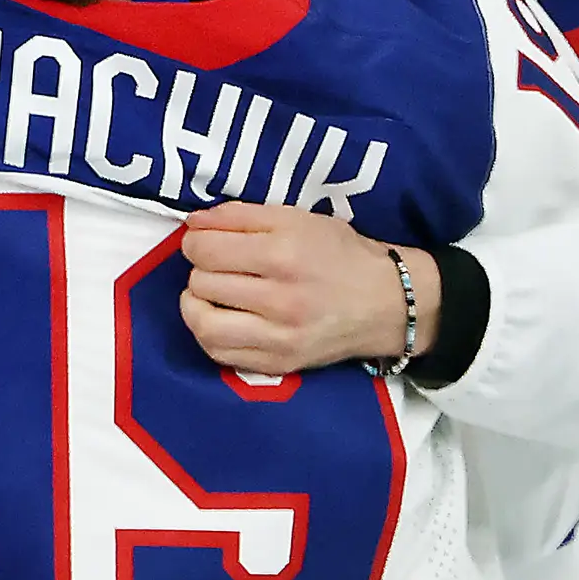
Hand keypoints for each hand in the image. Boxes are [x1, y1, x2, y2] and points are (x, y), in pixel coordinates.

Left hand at [177, 202, 438, 375]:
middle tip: (218, 266)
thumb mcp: (296, 218)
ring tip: (210, 294)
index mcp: (283, 253)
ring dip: (196, 305)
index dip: (196, 241)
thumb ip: (240, 216)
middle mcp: (280, 298)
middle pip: (201, 283)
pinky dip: (209, 334)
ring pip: (203, 324)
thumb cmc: (340, 254)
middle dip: (201, 269)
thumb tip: (192, 223)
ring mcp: (279, 337)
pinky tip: (221, 318)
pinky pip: (220, 353)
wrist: (387, 303)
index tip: (206, 241)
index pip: (205, 249)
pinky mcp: (279, 363)